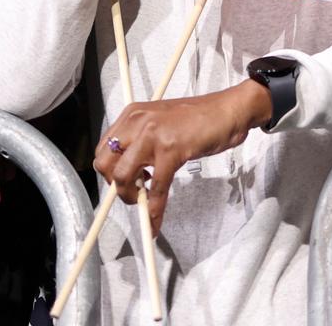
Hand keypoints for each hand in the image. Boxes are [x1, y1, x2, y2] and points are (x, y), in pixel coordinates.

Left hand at [93, 80, 271, 234]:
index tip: (124, 182)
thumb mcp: (159, 124)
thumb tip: (130, 174)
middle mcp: (136, 123)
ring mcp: (152, 135)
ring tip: (145, 203)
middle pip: (105, 162)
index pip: (103, 148)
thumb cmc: (198, 120)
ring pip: (124, 176)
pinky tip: (155, 221)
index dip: (110, 171)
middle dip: (115, 185)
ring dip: (131, 197)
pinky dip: (154, 209)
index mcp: (131, 115)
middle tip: (134, 193)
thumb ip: (141, 142)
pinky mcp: (171, 150)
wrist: (227, 110)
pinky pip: (156, 187)